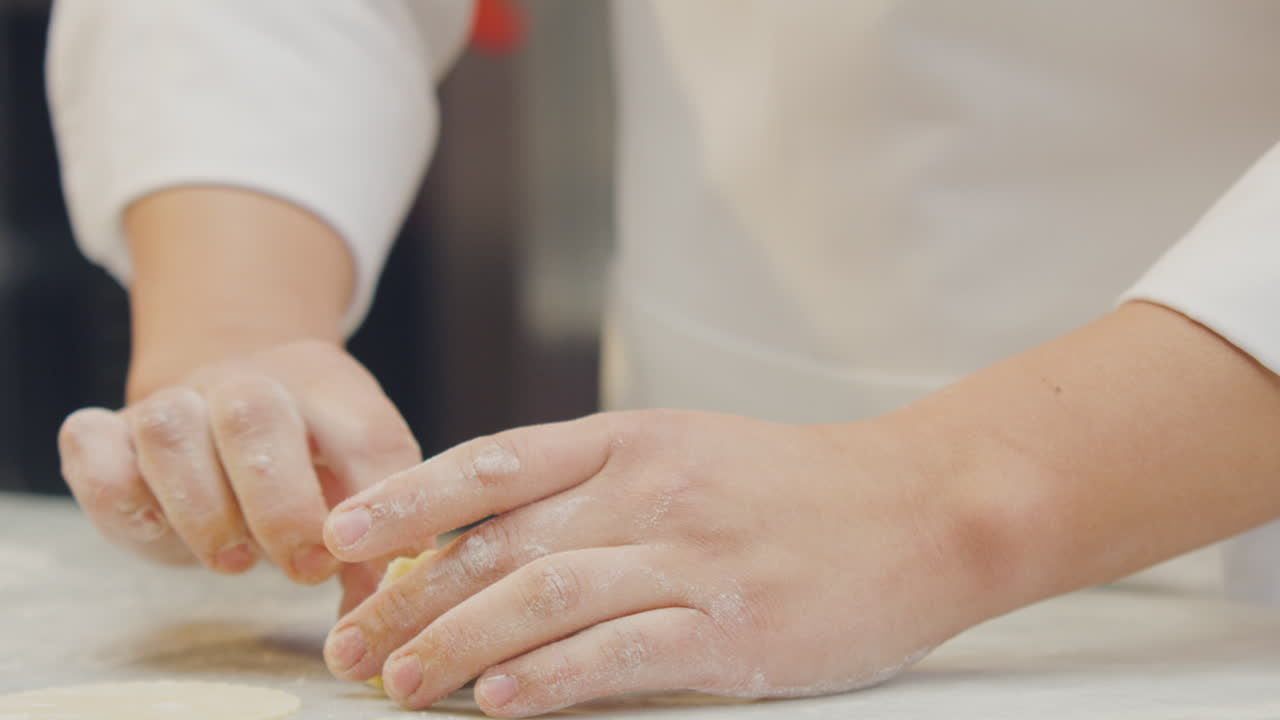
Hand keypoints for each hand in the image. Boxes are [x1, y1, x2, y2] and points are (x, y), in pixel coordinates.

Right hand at [58, 340, 422, 612]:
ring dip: (204, 509)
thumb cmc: (307, 463)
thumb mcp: (353, 493)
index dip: (375, 498)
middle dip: (282, 506)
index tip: (370, 553)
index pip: (366, 433)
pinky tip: (152, 525)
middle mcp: (249, 384)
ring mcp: (175, 402)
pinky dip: (113, 490)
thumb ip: (374, 549)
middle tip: (305, 567)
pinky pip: (91, 444)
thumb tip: (388, 600)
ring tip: (234, 559)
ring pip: (171, 429)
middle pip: (254, 413)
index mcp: (330, 392)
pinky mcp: (108, 432)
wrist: (229, 401)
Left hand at [320, 409, 995, 715]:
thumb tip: (485, 534)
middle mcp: (651, 491)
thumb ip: (593, 483)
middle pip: (499, 543)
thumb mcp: (688, 451)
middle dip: (409, 598)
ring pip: (543, 600)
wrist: (922, 506)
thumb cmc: (794, 485)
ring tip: (400, 687)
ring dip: (457, 645)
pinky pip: (620, 654)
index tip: (342, 541)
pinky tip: (499, 704)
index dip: (405, 502)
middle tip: (349, 647)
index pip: (492, 464)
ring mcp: (692, 560)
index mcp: (632, 439)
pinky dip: (550, 682)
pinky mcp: (734, 629)